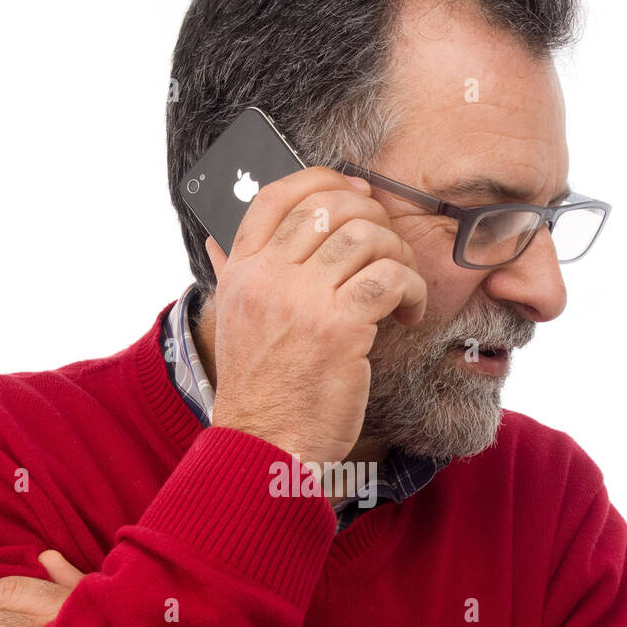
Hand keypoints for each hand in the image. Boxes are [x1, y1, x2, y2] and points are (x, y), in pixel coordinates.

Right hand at [206, 165, 426, 468]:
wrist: (265, 446)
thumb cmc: (261, 391)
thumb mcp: (232, 324)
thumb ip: (229, 277)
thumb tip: (214, 241)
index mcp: (241, 271)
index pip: (278, 194)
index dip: (325, 179)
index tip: (359, 194)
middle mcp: (267, 277)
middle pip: (331, 206)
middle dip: (375, 219)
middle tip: (390, 250)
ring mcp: (301, 300)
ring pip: (367, 237)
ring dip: (399, 255)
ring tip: (401, 287)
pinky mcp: (339, 328)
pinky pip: (389, 278)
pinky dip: (411, 289)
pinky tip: (408, 312)